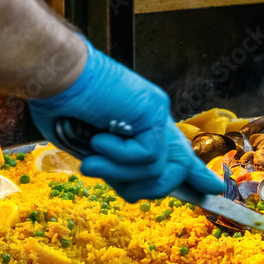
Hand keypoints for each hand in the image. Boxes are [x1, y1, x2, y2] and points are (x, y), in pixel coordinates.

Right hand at [28, 37, 224, 202]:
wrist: (49, 72)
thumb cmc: (59, 106)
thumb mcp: (90, 148)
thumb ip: (117, 167)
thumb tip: (136, 192)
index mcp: (141, 125)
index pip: (176, 153)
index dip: (193, 173)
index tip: (213, 189)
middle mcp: (155, 119)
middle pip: (175, 169)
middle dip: (151, 187)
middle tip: (104, 175)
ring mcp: (157, 113)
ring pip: (157, 170)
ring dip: (117, 173)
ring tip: (90, 159)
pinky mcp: (154, 111)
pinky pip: (147, 156)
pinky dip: (117, 157)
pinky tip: (98, 138)